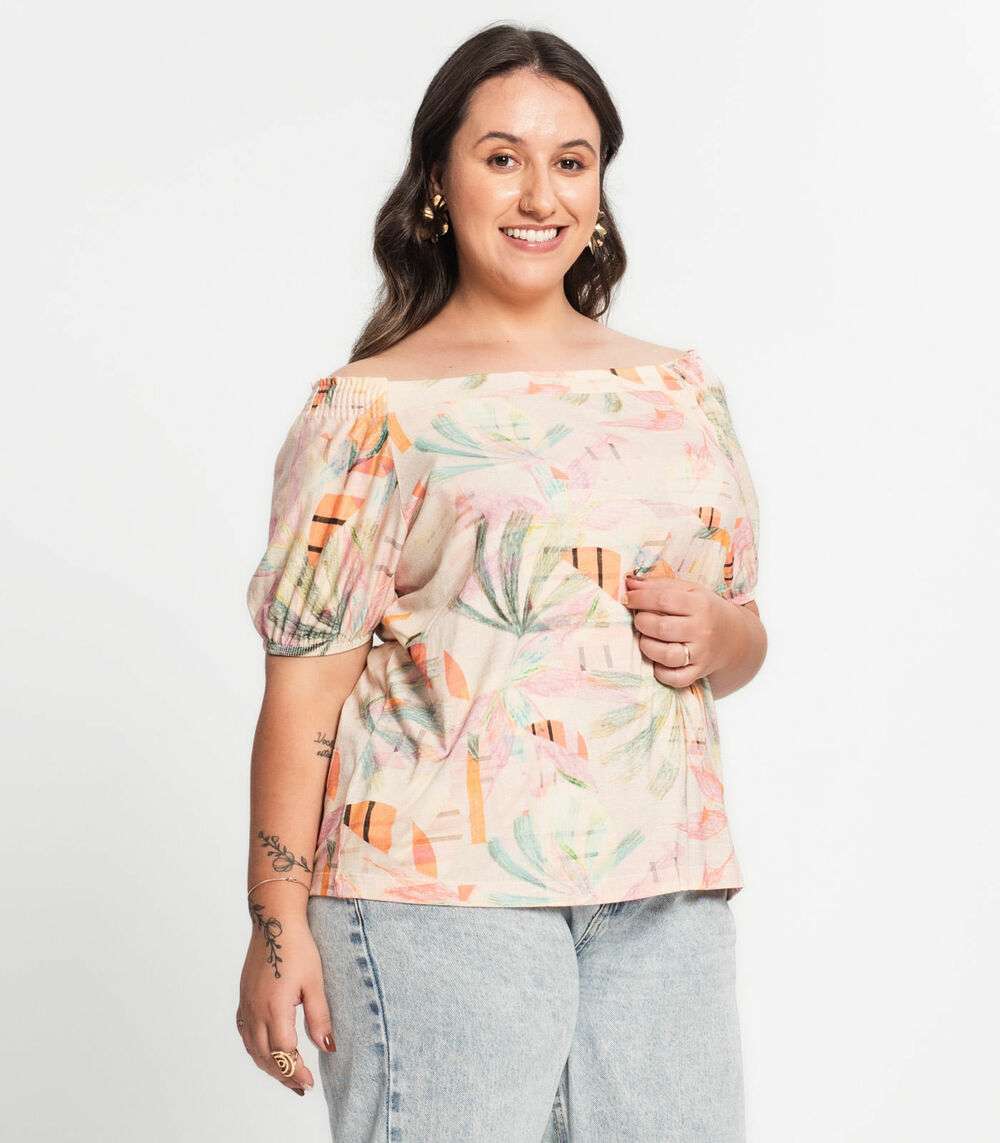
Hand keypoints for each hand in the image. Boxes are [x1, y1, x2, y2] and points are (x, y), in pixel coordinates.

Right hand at [236, 910, 334, 1096]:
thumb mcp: (315, 981)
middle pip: (266, 1056)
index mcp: (275, 1008)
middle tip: (301, 1087)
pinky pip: (245, 1034)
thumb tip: (327, 1047)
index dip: (296, 1071)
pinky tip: (266, 1053)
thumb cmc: (298, 947)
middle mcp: (256, 1011)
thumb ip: (319, 1016)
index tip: (309, 1083)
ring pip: (253, 1048)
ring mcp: (246, 1006)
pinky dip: (256, 1050)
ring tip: (287, 1076)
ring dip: (269, 1066)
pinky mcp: (244, 999)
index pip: (283, 1052)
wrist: (274, 922)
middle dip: (283, 1075)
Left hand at [623, 573, 747, 688]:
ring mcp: (701, 654)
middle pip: (661, 628)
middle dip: (642, 622)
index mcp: (700, 604)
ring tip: (645, 638)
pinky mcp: (699, 672)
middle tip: (639, 619)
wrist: (735, 637)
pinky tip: (657, 660)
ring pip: (666, 655)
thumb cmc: (705, 610)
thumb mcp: (689, 590)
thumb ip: (659, 585)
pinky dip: (661, 672)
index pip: (663, 600)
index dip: (639, 599)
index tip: (627, 598)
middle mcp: (702, 630)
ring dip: (647, 646)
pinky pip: (675, 678)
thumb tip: (629, 584)